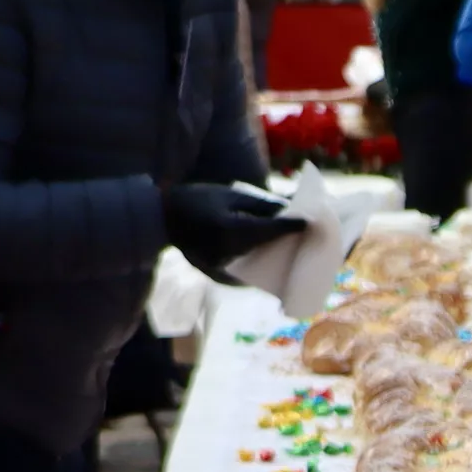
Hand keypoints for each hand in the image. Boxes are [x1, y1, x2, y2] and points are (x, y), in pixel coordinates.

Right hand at [162, 179, 304, 275]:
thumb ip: (260, 205)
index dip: (291, 226)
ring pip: (260, 267)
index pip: (268, 230)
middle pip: (268, 251)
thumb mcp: (230, 195)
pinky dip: (263, 269)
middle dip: (289, 244)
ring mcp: (222, 268)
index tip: (309, 223)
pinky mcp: (220, 276)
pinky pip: (248, 276)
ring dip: (279, 259)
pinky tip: (276, 261)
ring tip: (298, 250)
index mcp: (228, 228)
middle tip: (310, 239)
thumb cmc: (196, 199)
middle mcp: (227, 252)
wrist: (162, 219)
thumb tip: (290, 211)